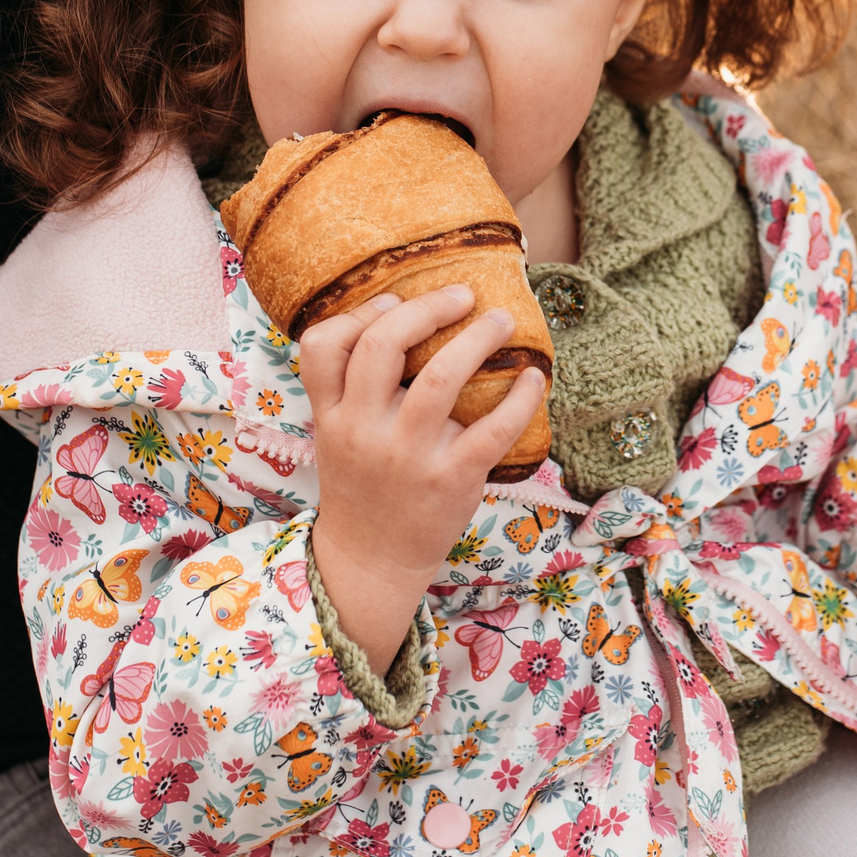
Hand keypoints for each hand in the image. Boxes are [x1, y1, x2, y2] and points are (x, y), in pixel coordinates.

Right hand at [300, 286, 547, 671]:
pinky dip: (520, 398)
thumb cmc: (364, 487)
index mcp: (332, 416)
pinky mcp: (451, 480)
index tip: (395, 301)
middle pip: (382, 346)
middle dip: (427, 309)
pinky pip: (492, 430)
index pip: (322, 345)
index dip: (360, 312)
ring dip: (478, 339)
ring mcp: (408, 456)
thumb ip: (351, 389)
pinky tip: (533, 379)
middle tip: (463, 294)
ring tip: (501, 322)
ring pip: (442, 377)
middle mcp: (364, 430)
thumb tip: (400, 317)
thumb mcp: (337, 437)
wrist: (372, 562)